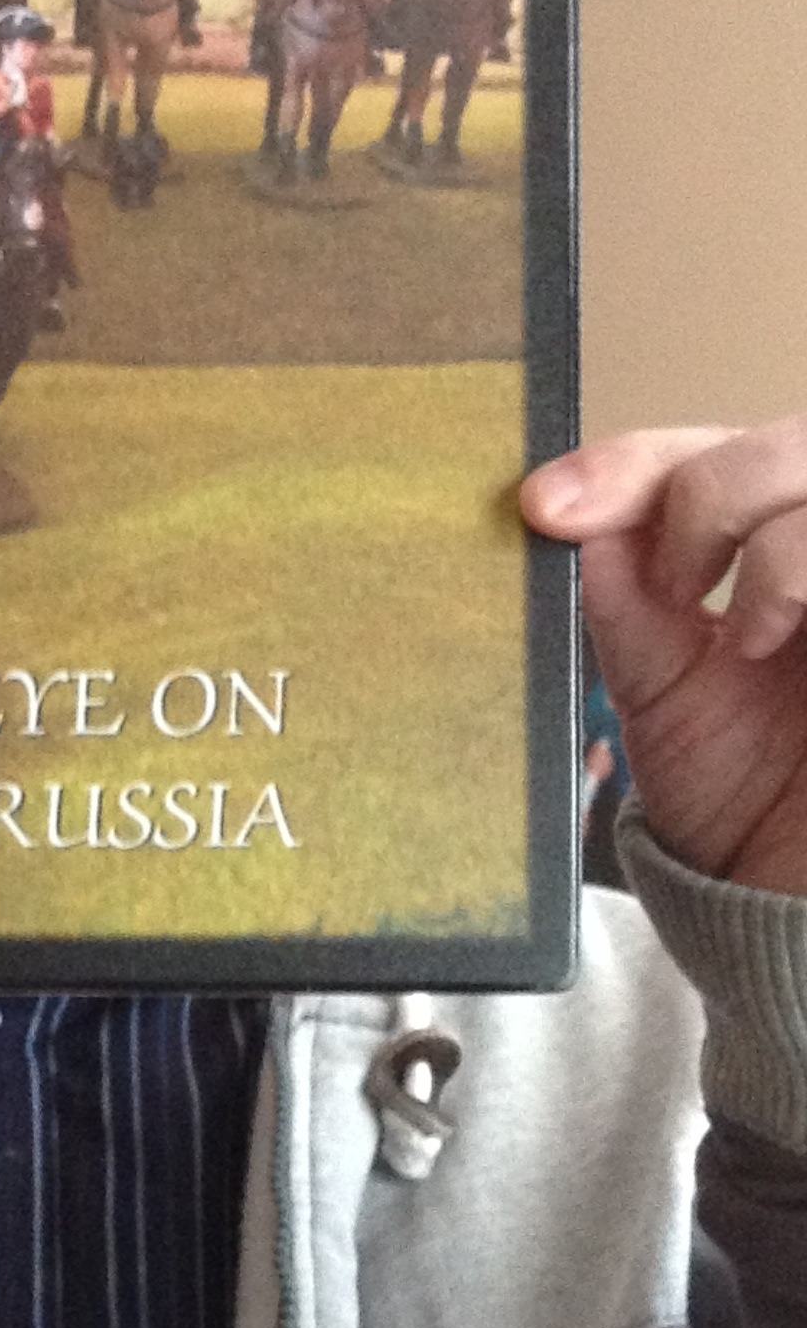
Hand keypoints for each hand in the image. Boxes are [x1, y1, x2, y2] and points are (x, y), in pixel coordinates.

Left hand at [523, 421, 806, 896]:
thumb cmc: (735, 790)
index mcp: (764, 542)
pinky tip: (772, 641)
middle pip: (791, 440)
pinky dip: (806, 572)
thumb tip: (567, 506)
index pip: (705, 452)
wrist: (787, 887)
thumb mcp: (658, 687)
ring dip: (782, 541)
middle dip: (715, 492)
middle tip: (671, 581)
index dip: (632, 463)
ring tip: (747, 634)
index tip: (546, 509)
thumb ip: (623, 599)